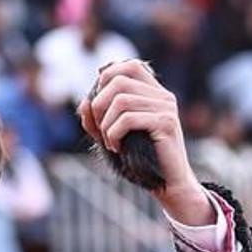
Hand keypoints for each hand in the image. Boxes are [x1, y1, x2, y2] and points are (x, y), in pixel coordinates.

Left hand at [78, 59, 211, 224]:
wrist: (169, 185)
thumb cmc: (142, 162)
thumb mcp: (114, 137)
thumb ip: (97, 121)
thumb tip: (83, 103)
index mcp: (154, 93)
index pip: (130, 65)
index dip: (107, 78)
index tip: (99, 106)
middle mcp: (163, 96)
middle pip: (119, 80)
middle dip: (99, 104)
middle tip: (100, 129)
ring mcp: (166, 108)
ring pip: (121, 100)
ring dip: (106, 124)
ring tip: (109, 142)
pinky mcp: (166, 123)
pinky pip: (128, 118)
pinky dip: (114, 133)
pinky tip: (116, 148)